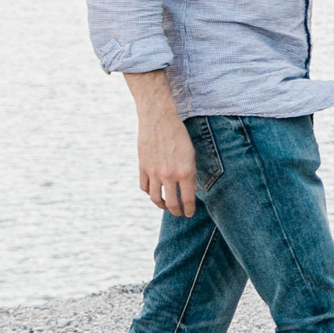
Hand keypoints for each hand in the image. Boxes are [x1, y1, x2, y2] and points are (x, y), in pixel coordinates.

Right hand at [125, 71, 197, 216]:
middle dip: (176, 212)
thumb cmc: (179, 134)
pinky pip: (144, 187)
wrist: (159, 119)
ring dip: (161, 205)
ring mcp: (154, 172)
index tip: (189, 213)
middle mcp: (169, 175)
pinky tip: (154, 192)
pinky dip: (149, 192)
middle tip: (179, 213)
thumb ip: (189, 173)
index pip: (187, 200)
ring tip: (165, 206)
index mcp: (185, 172)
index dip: (189, 210)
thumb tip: (187, 189)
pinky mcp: (143, 167)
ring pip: (155, 198)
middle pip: (171, 203)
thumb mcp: (191, 154)